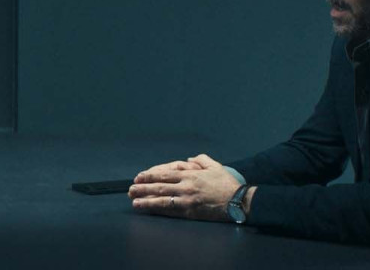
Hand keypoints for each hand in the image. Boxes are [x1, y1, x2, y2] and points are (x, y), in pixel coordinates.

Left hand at [128, 154, 242, 221]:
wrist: (239, 201)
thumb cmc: (228, 184)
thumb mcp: (216, 166)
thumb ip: (202, 160)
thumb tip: (190, 159)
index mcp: (191, 175)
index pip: (165, 174)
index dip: (150, 176)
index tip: (139, 177)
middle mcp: (186, 186)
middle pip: (159, 186)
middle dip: (143, 187)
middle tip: (130, 189)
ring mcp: (187, 199)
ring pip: (161, 199)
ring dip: (145, 200)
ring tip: (133, 201)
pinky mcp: (190, 212)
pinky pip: (170, 210)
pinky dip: (157, 209)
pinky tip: (148, 210)